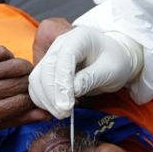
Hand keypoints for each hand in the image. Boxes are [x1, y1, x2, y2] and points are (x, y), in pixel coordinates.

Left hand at [0, 47, 49, 129]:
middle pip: (21, 83)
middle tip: (28, 84)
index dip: (32, 99)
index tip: (33, 97)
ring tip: (21, 73)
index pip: (22, 101)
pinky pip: (3, 52)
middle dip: (29, 83)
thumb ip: (23, 118)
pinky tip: (5, 65)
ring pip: (16, 65)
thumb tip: (49, 115)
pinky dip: (9, 57)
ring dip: (24, 68)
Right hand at [28, 26, 143, 118]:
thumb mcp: (110, 70)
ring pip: (37, 78)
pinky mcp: (48, 68)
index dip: (62, 84)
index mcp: (78, 38)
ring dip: (45, 99)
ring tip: (61, 113)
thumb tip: (71, 93)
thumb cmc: (116, 61)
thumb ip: (90, 79)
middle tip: (64, 113)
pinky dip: (42, 99)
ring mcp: (52, 55)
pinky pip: (37, 84)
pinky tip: (54, 109)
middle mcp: (60, 44)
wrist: (113, 59)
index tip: (66, 105)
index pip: (63, 60)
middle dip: (51, 95)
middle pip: (45, 69)